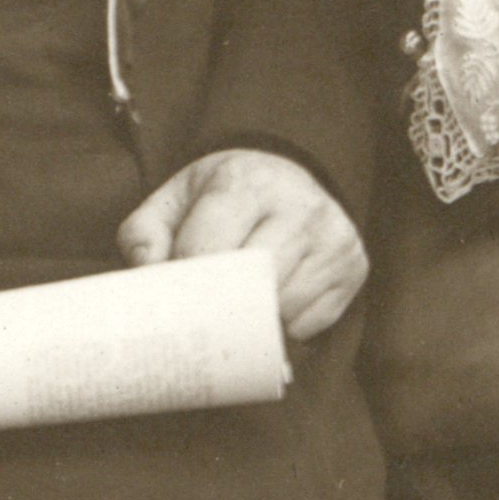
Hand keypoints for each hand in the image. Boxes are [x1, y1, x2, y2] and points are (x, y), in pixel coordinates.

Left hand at [121, 143, 368, 343]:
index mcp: (246, 182)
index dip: (185, 285)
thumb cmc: (222, 195)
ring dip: (256, 322)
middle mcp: (299, 205)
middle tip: (203, 319)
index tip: (174, 300)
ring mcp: (333, 236)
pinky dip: (287, 326)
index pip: (208, 252)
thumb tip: (148, 276)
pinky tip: (272, 308)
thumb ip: (144, 235)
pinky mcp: (355, 264)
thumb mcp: (175, 199)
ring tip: (237, 312)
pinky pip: (313, 320)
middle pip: (252, 284)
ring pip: (285, 307)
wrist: (284, 174)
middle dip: (222, 309)